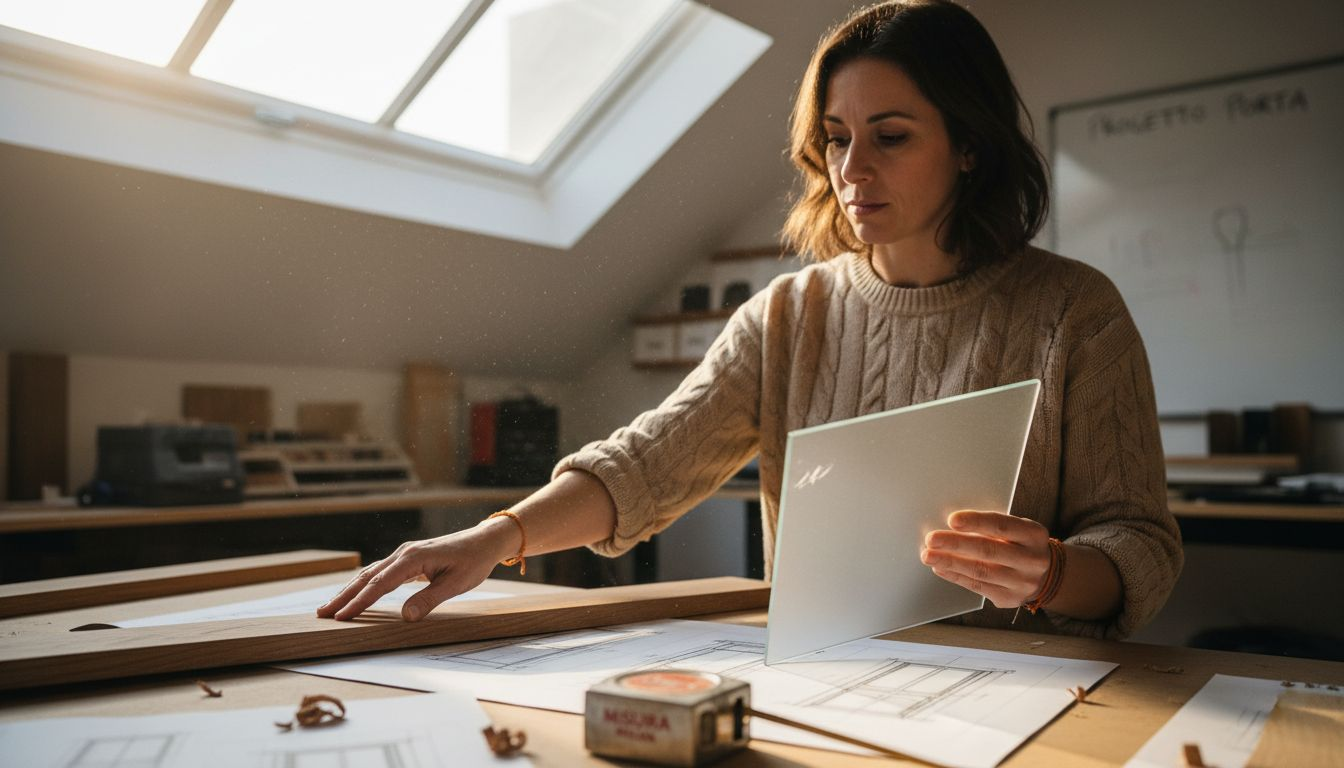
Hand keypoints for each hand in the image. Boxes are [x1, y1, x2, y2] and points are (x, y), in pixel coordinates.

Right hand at [317, 520, 515, 621]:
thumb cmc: (473, 561)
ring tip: (329, 608)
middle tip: (321, 614)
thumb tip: (405, 617)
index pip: (379, 583)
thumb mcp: (456, 584)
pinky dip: (364, 584)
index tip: (341, 616)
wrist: (483, 541)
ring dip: (349, 590)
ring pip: (370, 574)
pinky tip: (354, 594)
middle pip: (367, 577)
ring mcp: (404, 555)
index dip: (359, 602)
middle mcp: (403, 553)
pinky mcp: (407, 560)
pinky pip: (380, 573)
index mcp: (413, 558)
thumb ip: (429, 599)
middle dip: (343, 596)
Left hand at [919, 510, 1050, 608]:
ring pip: (981, 571)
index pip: (1002, 526)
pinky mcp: (1009, 598)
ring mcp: (1022, 582)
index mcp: (1034, 535)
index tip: (952, 519)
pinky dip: (955, 576)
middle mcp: (1032, 560)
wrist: (1045, 575)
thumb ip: (991, 526)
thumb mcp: (1017, 529)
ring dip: (950, 562)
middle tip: (932, 539)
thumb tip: (951, 523)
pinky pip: (977, 586)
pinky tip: (940, 568)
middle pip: (988, 550)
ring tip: (929, 555)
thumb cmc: (1020, 544)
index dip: (976, 522)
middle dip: (956, 544)